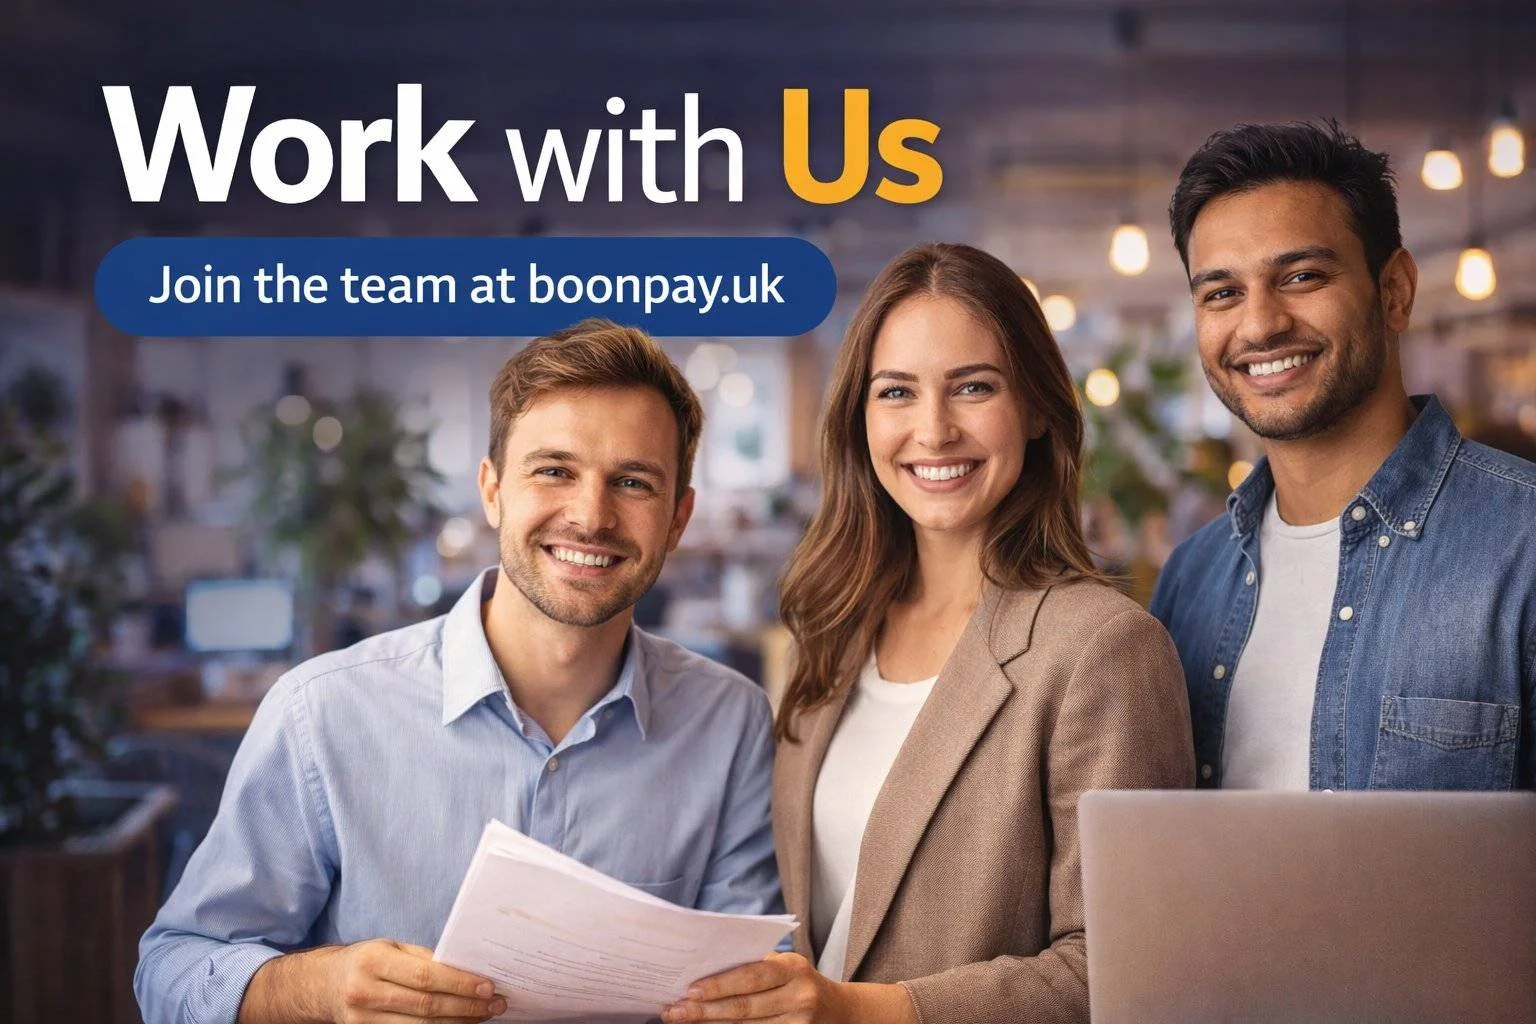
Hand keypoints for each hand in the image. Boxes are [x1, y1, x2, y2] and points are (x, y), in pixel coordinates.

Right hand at [325, 941, 505, 1022]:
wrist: (323, 986)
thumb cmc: (365, 961)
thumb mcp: (390, 947)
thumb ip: (423, 958)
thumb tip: (465, 970)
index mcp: (373, 961)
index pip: (425, 976)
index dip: (459, 984)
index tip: (488, 987)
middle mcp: (365, 991)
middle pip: (426, 1006)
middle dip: (466, 1007)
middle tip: (495, 1004)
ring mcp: (362, 1020)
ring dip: (457, 1022)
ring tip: (483, 1016)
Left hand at [660, 953, 844, 1023]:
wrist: (836, 1010)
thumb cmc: (795, 980)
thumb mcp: (782, 966)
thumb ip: (751, 965)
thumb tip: (702, 972)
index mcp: (793, 969)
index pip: (751, 976)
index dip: (719, 984)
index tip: (689, 989)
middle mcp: (799, 997)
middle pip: (745, 1008)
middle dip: (705, 1011)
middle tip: (675, 1011)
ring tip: (684, 1022)